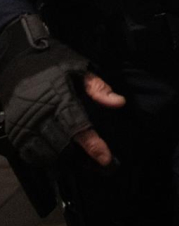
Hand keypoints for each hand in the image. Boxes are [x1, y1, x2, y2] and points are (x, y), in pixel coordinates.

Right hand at [0, 18, 124, 167]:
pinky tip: (59, 158)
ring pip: (45, 153)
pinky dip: (45, 159)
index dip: (92, 145)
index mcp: (59, 99)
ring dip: (64, 162)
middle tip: (99, 165)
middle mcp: (39, 115)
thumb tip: (118, 103)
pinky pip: (29, 153)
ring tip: (82, 163)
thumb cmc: (51, 64)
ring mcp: (23, 125)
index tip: (105, 158)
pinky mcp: (14, 130)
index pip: (78, 127)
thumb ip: (98, 88)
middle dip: (81, 159)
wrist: (16, 60)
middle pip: (62, 146)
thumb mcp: (79, 68)